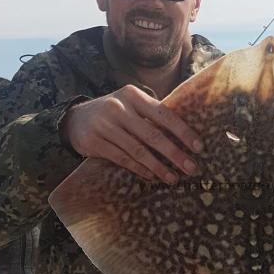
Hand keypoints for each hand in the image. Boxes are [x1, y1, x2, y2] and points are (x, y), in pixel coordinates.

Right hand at [60, 86, 203, 183]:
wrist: (74, 119)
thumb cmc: (113, 113)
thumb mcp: (131, 105)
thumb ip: (152, 115)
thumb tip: (186, 135)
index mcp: (133, 95)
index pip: (164, 114)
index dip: (183, 132)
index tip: (198, 147)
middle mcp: (119, 108)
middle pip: (153, 135)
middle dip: (175, 154)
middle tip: (191, 168)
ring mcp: (105, 125)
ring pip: (138, 150)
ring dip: (158, 167)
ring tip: (173, 178)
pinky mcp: (94, 142)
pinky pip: (122, 159)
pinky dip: (139, 169)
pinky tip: (152, 176)